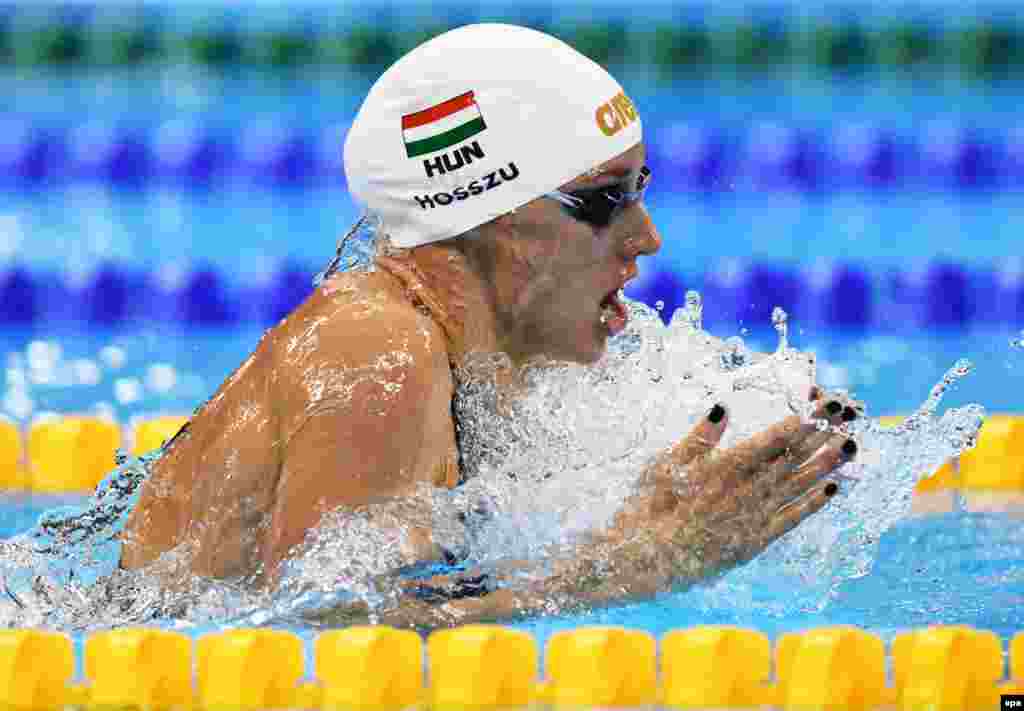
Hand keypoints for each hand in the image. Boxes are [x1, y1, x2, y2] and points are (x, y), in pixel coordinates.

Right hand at [632, 385, 859, 583]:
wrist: (644, 561)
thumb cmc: (647, 508)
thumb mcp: (664, 465)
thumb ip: (698, 439)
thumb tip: (723, 409)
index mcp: (724, 468)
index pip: (774, 439)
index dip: (803, 420)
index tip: (824, 404)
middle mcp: (745, 491)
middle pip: (793, 458)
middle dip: (822, 433)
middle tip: (848, 413)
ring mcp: (753, 518)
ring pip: (798, 486)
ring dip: (827, 465)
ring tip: (851, 445)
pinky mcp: (754, 541)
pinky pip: (791, 519)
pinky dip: (813, 503)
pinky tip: (833, 489)